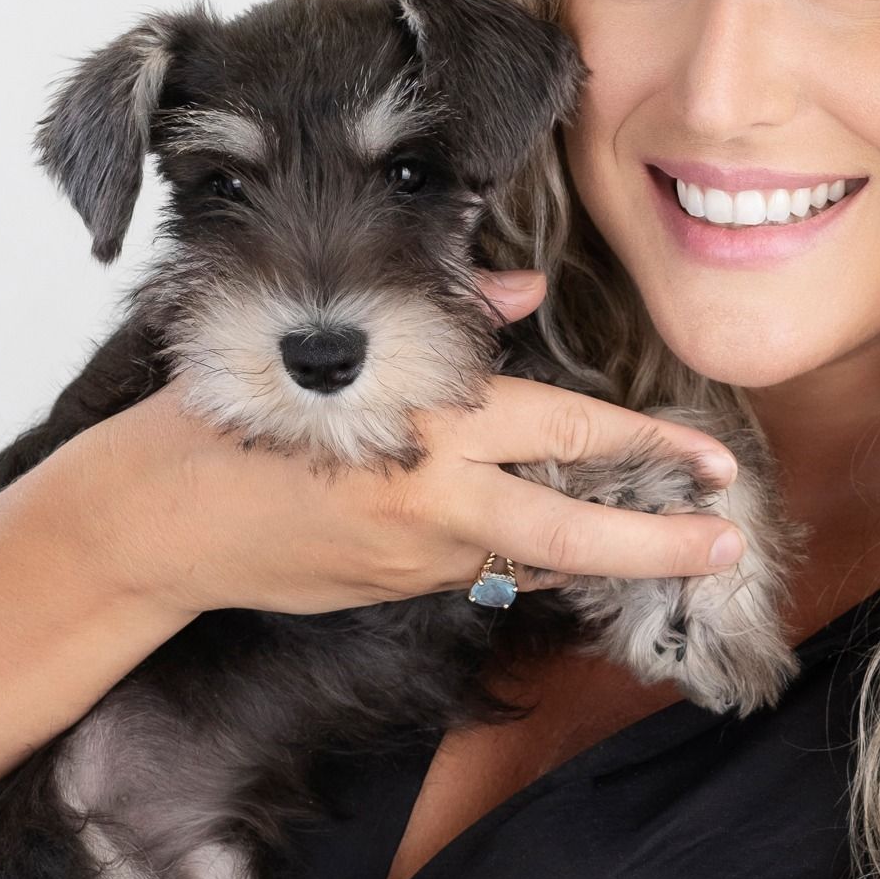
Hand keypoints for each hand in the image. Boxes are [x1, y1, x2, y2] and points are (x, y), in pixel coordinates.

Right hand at [81, 267, 744, 617]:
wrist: (154, 523)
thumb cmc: (236, 412)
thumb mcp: (336, 345)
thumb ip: (447, 321)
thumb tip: (527, 291)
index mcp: (427, 419)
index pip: (568, 429)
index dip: (650, 446)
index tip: (713, 464)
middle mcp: (432, 493)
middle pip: (573, 528)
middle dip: (658, 542)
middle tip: (725, 545)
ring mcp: (415, 553)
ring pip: (533, 554)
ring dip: (596, 551)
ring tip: (663, 543)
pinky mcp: (394, 588)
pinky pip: (481, 567)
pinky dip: (521, 554)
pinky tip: (551, 543)